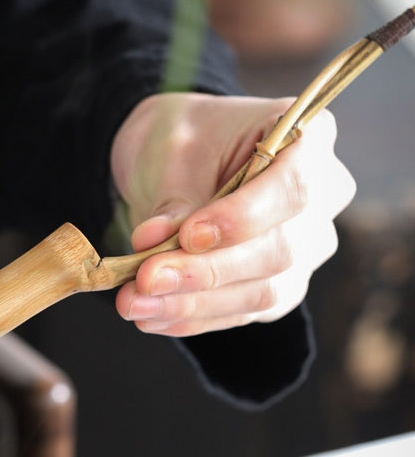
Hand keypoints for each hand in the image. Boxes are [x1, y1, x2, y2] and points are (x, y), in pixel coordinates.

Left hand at [109, 92, 355, 336]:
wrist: (176, 158)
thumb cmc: (183, 139)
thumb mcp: (171, 152)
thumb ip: (173, 199)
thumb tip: (152, 244)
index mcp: (308, 140)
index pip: (293, 189)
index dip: (242, 219)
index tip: (188, 236)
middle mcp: (322, 198)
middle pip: (279, 250)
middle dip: (206, 272)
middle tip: (145, 279)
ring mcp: (306, 248)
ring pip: (263, 291)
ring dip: (192, 303)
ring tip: (134, 304)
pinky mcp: (278, 285)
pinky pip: (242, 313)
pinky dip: (192, 317)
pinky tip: (151, 316)